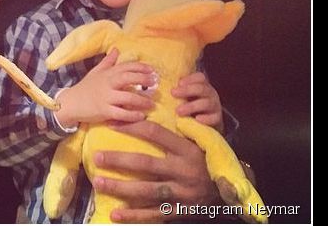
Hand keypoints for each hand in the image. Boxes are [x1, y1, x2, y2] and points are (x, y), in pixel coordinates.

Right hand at [55, 49, 154, 127]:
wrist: (70, 103)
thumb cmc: (85, 88)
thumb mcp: (96, 72)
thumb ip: (108, 61)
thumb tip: (116, 49)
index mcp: (107, 73)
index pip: (125, 67)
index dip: (140, 67)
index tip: (152, 70)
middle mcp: (107, 83)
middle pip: (127, 78)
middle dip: (143, 79)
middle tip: (155, 83)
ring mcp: (106, 97)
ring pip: (127, 97)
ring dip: (142, 100)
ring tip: (152, 103)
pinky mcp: (104, 111)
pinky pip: (121, 113)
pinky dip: (132, 115)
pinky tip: (141, 116)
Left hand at [93, 121, 219, 222]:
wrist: (230, 191)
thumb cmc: (207, 159)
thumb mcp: (199, 140)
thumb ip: (178, 129)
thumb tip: (147, 111)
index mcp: (187, 150)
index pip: (156, 134)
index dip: (133, 128)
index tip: (112, 124)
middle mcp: (184, 172)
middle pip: (147, 165)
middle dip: (120, 160)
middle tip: (97, 156)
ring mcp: (181, 194)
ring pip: (147, 191)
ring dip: (121, 188)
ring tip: (99, 182)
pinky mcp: (179, 212)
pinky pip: (154, 215)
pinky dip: (134, 216)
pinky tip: (116, 214)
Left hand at [172, 72, 223, 132]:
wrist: (206, 124)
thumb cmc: (191, 106)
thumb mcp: (185, 96)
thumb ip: (177, 90)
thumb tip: (156, 85)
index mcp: (202, 86)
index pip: (200, 77)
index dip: (189, 79)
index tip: (178, 83)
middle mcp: (210, 94)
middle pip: (201, 89)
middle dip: (187, 90)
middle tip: (173, 93)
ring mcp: (214, 106)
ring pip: (206, 103)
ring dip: (191, 106)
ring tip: (178, 111)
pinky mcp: (217, 119)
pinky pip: (214, 118)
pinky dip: (206, 119)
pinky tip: (197, 120)